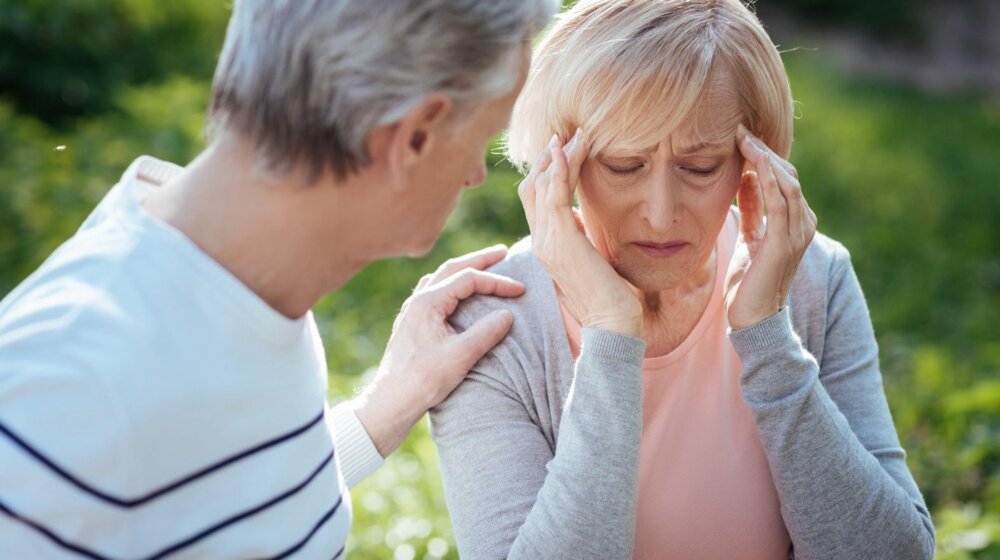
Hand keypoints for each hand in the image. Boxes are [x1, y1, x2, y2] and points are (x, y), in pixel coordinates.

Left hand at [355, 245, 525, 456]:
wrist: (391, 401)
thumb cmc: (424, 380)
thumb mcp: (461, 356)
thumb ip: (486, 332)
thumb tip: (507, 314)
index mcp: (428, 302)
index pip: (468, 279)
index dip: (497, 281)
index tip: (520, 289)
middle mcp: (418, 300)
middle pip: (452, 269)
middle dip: (479, 260)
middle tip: (503, 252)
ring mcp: (413, 311)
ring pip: (441, 279)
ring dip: (463, 270)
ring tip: (483, 267)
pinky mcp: (412, 324)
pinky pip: (434, 293)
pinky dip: (451, 286)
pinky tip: (458, 294)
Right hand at [518, 130, 641, 337]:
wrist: (613, 324)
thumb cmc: (611, 297)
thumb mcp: (593, 259)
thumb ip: (582, 238)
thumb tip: (582, 218)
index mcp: (548, 246)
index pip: (537, 200)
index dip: (548, 172)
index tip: (566, 150)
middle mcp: (542, 241)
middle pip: (532, 187)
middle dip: (549, 158)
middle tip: (568, 134)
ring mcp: (547, 240)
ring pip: (542, 185)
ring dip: (559, 156)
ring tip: (577, 134)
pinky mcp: (561, 239)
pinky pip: (554, 193)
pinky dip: (562, 167)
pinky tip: (573, 149)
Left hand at [725, 124, 817, 329]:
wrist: (753, 320)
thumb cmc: (749, 282)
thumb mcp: (751, 237)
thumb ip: (753, 209)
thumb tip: (744, 178)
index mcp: (795, 221)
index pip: (783, 178)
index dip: (763, 155)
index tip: (738, 135)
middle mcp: (803, 224)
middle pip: (787, 175)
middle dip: (763, 150)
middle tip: (739, 129)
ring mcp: (799, 233)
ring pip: (788, 183)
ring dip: (765, 158)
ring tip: (744, 138)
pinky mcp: (786, 244)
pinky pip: (782, 201)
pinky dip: (768, 178)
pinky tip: (751, 161)